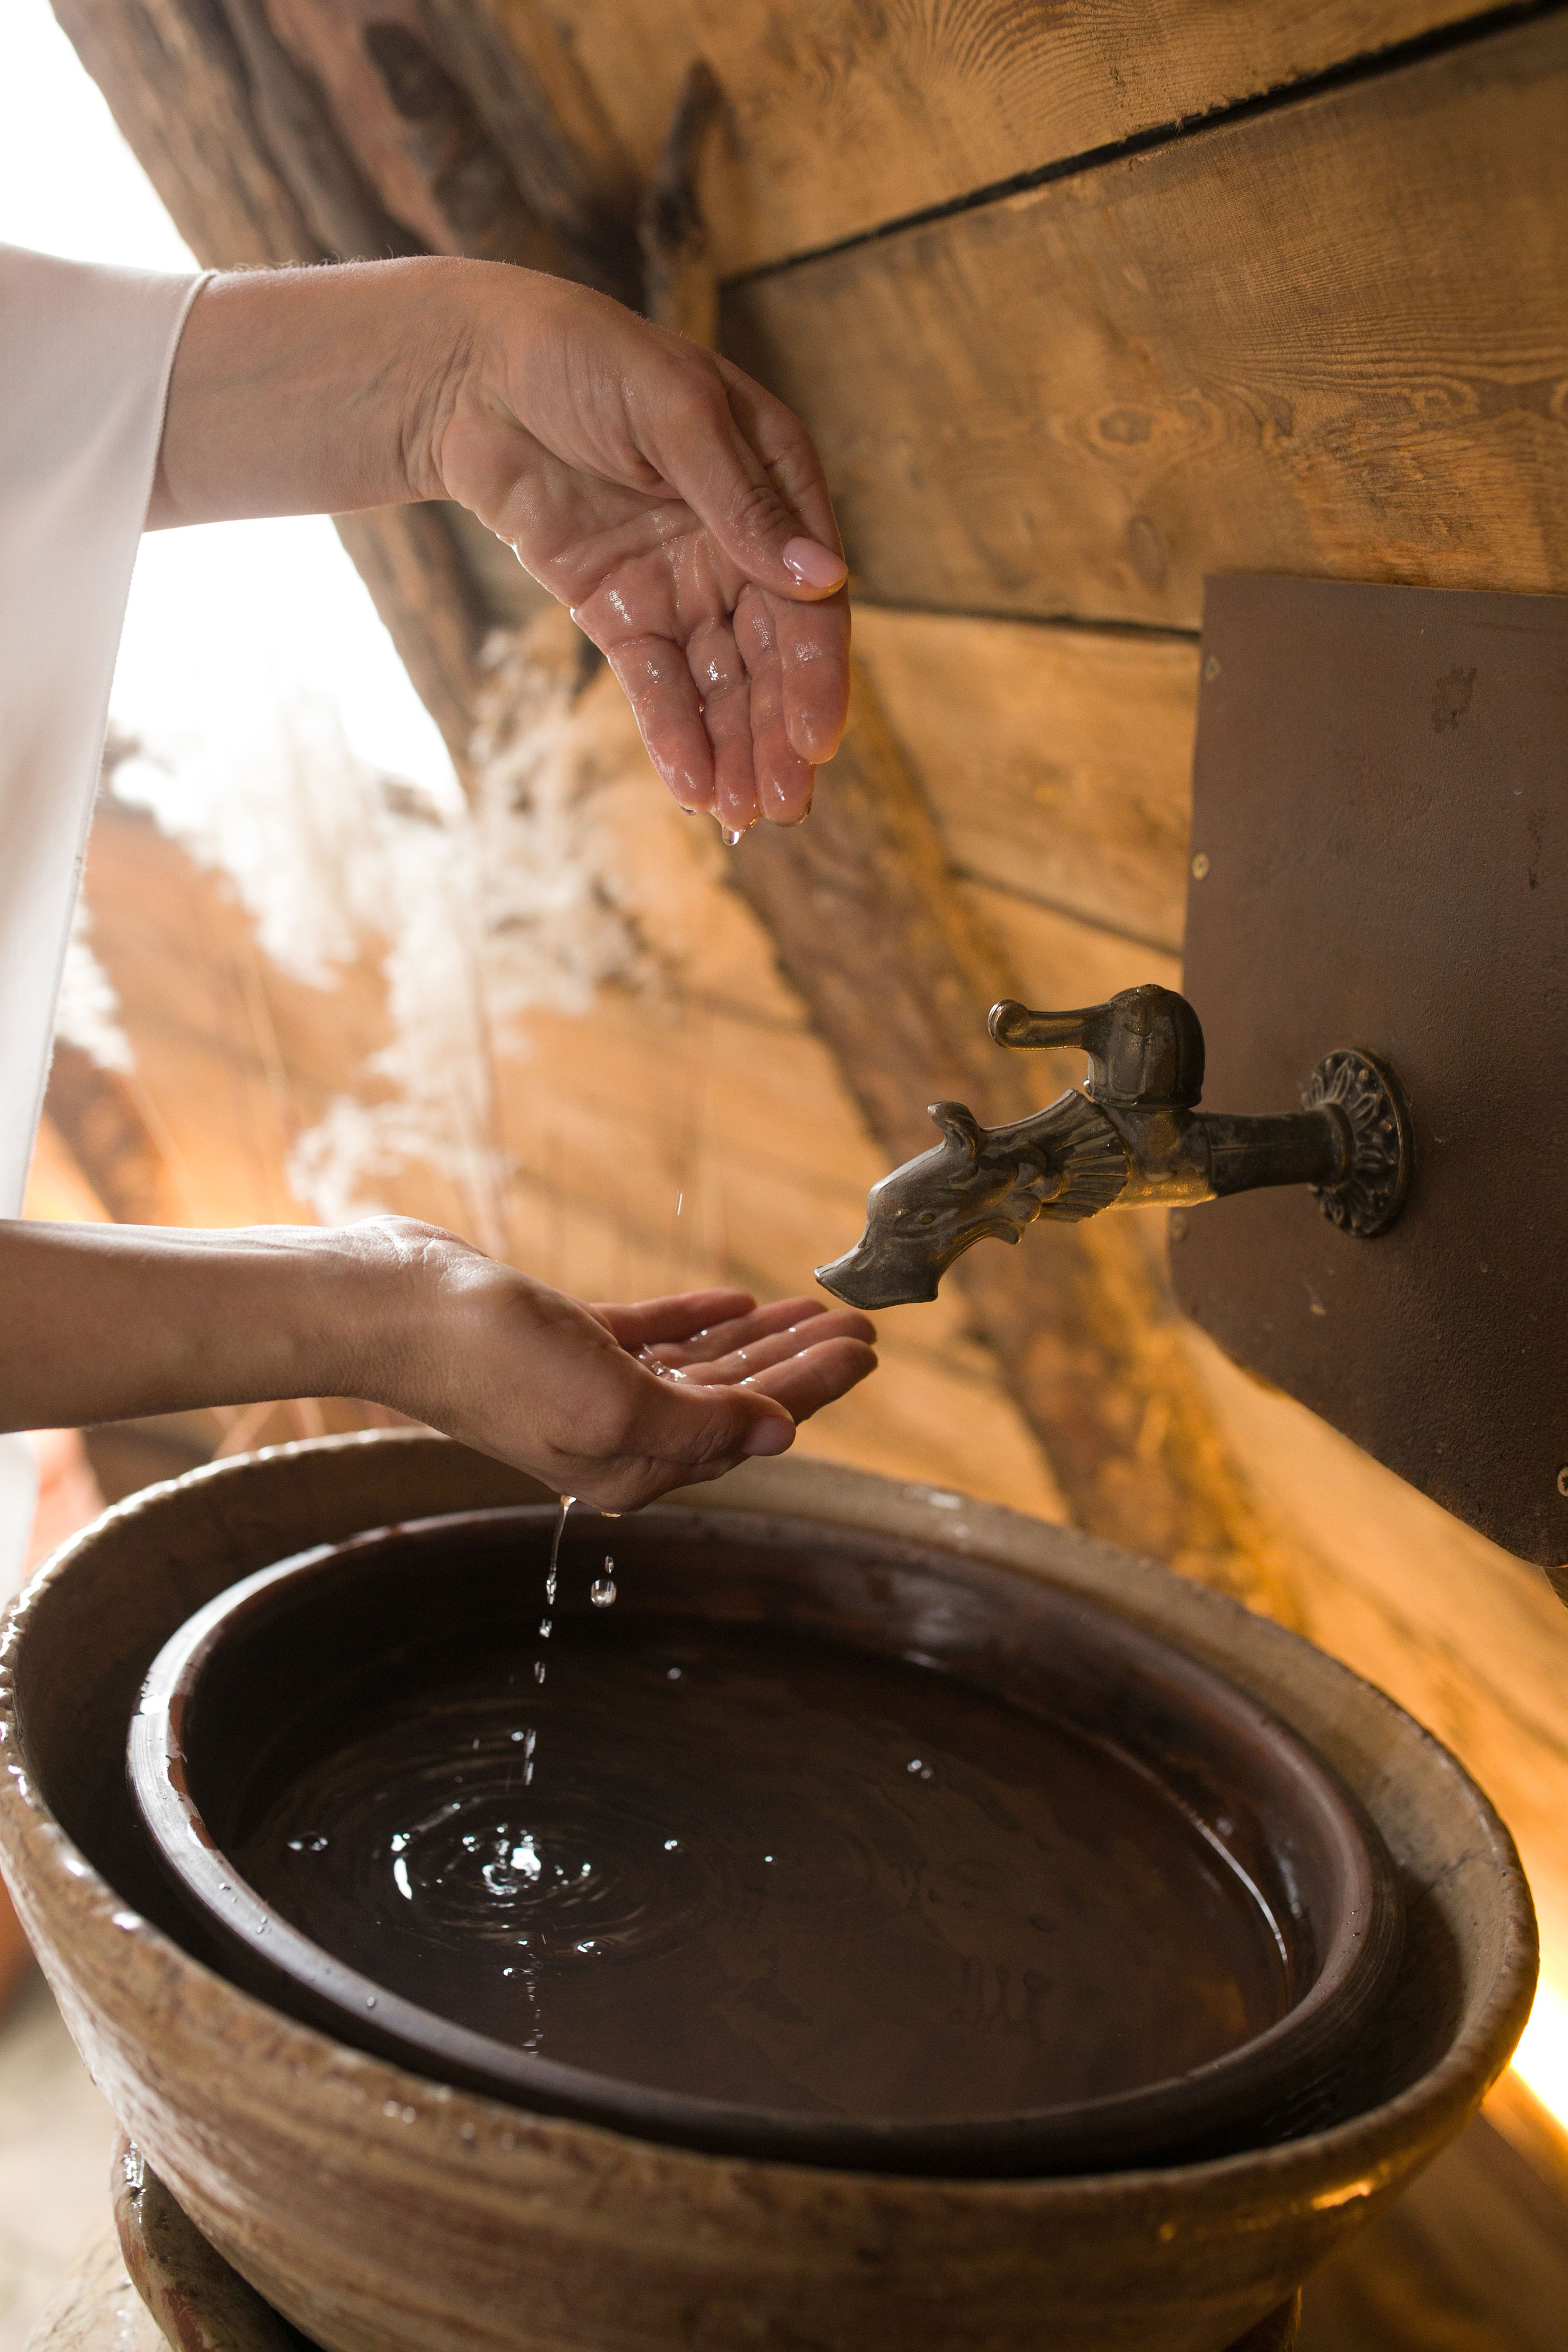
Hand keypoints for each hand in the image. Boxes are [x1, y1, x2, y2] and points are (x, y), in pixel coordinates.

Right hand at [0, 1219, 875, 1511]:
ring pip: (700, 1367)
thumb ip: (700, 1423)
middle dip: (801, 1365)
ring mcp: (587, 1387)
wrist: (395, 1309)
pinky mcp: (562, 1341)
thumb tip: (780, 1435)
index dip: (813, 1387)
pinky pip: (652, 1335)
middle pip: (734, 1399)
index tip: (866, 1348)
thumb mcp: (611, 1402)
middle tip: (862, 1325)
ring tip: (816, 1308)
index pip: (748, 1427)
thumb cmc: (493, 1361)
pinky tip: (739, 1304)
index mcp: (631, 1466)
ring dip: (760, 1340)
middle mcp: (614, 1436)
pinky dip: (700, 1320)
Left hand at [428, 270, 849, 831]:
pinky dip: (673, 736)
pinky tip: (689, 787)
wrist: (471, 372)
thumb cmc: (583, 359)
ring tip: (739, 817)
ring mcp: (680, 583)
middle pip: (771, 657)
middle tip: (781, 805)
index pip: (811, 598)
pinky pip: (656, 686)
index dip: (816, 674)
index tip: (815, 741)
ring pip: (720, 684)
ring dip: (733, 750)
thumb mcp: (672, 413)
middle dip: (777, 734)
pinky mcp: (621, 613)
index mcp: (776, 484)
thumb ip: (743, 501)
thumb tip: (825, 580)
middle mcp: (738, 545)